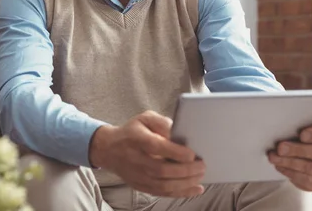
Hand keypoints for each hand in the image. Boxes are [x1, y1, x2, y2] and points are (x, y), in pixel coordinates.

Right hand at [89, 110, 205, 197]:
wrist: (109, 149)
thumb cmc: (132, 132)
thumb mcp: (145, 118)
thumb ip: (162, 122)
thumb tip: (179, 131)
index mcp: (137, 139)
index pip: (155, 147)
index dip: (174, 152)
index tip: (191, 153)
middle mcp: (136, 159)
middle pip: (162, 170)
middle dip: (185, 170)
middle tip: (201, 165)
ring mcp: (138, 175)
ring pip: (163, 185)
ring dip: (185, 183)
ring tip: (200, 176)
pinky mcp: (141, 186)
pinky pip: (162, 193)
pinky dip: (181, 192)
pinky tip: (195, 188)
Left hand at [268, 106, 311, 192]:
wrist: (308, 153)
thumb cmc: (309, 133)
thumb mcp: (311, 122)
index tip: (301, 133)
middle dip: (298, 150)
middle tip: (280, 147)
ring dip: (290, 163)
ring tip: (274, 157)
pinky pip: (309, 183)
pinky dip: (292, 174)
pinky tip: (280, 166)